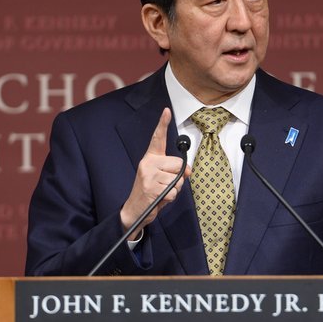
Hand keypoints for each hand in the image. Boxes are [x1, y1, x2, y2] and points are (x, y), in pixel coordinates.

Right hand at [120, 107, 190, 237]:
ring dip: (174, 190)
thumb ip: (174, 171)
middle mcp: (147, 164)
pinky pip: (173, 192)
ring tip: (161, 192)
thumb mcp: (161, 178)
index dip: (162, 124)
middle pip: (178, 165)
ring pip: (178, 180)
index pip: (157, 139)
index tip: (166, 110)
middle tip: (164, 184)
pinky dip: (170, 198)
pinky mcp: (151, 189)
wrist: (134, 211)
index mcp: (150, 158)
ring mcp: (148, 176)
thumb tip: (189, 171)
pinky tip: (159, 199)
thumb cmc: (150, 192)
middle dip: (178, 177)